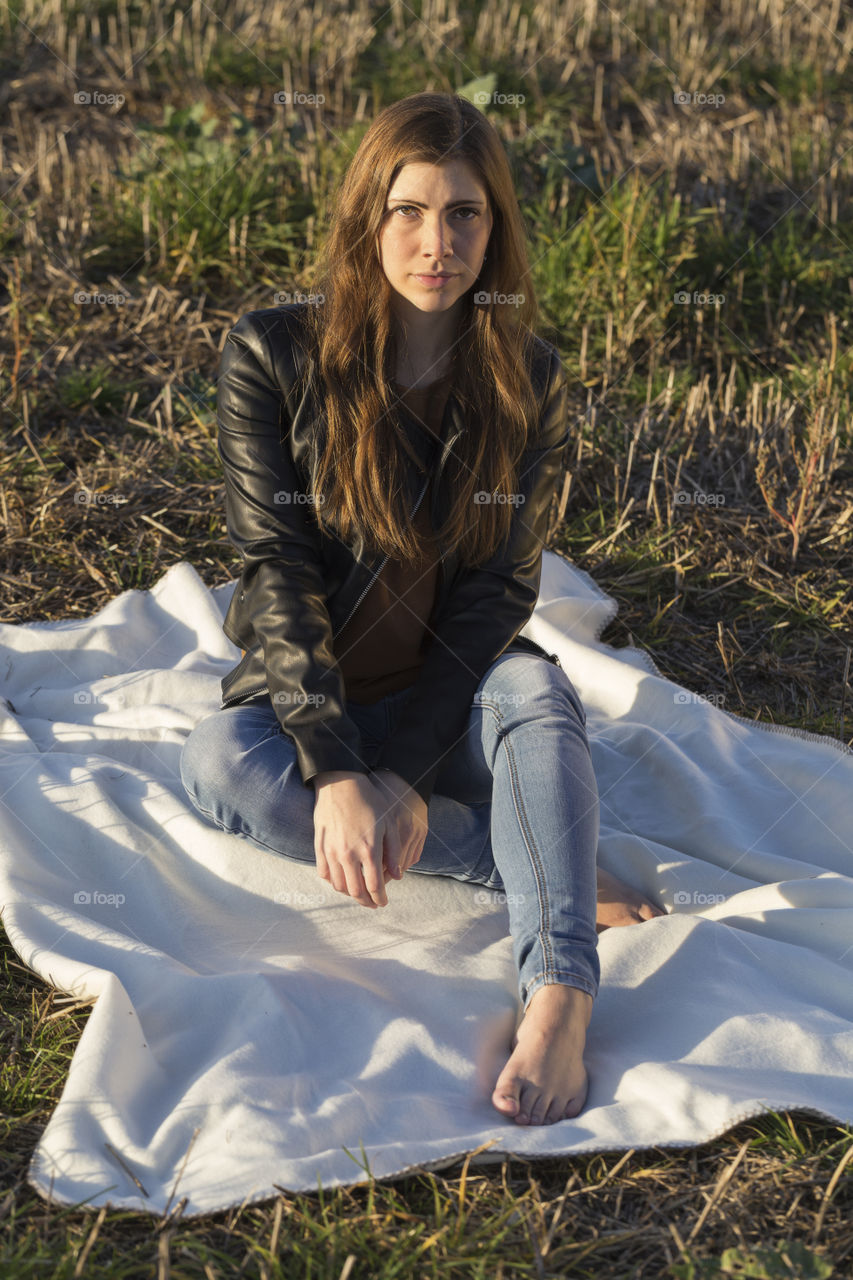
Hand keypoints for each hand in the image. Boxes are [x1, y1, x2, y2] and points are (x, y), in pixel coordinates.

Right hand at [312, 771, 426, 908]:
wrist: (341, 783)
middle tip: (372, 904)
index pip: (375, 886)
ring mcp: (332, 851)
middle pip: (356, 891)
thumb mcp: (389, 824)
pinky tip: (341, 880)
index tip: (384, 902)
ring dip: (349, 894)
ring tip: (358, 893)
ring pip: (339, 885)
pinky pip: (324, 873)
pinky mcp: (320, 846)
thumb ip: (394, 852)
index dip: (380, 898)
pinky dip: (333, 882)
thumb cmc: (369, 801)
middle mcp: (349, 855)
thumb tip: (398, 876)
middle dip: (366, 902)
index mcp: (369, 850)